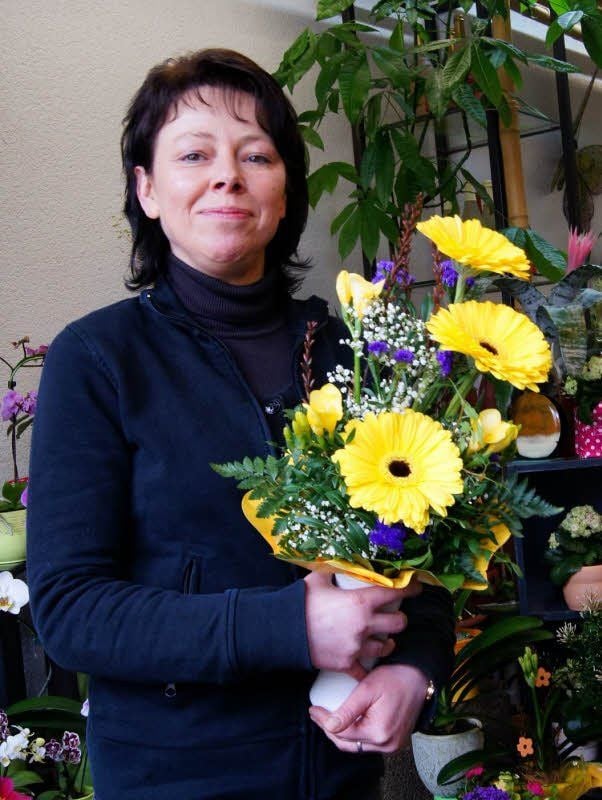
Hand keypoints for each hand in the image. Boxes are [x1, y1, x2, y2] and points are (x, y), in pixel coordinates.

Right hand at [304, 572, 420, 678]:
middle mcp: (364, 625)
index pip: (394, 593)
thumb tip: (339, 563)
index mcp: (361, 602)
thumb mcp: (319, 578)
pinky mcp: (346, 663)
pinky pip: (364, 671)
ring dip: (387, 643)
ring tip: (385, 641)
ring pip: (386, 647)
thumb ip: (334, 571)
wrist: (283, 631)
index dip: (409, 588)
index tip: (416, 587)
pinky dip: (366, 670)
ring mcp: (357, 646)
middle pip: (398, 624)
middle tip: (395, 618)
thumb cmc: (301, 602)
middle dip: (400, 620)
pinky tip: (367, 666)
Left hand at [308, 663, 428, 753]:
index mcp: (379, 732)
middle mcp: (387, 745)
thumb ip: (348, 710)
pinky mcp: (395, 741)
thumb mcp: (367, 689)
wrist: (420, 679)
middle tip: (318, 715)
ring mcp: (392, 746)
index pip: (342, 733)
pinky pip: (370, 743)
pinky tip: (348, 722)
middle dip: (330, 730)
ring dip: (343, 734)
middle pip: (349, 744)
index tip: (313, 710)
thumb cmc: (396, 678)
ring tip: (329, 718)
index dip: (324, 722)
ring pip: (358, 745)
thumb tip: (329, 726)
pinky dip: (356, 734)